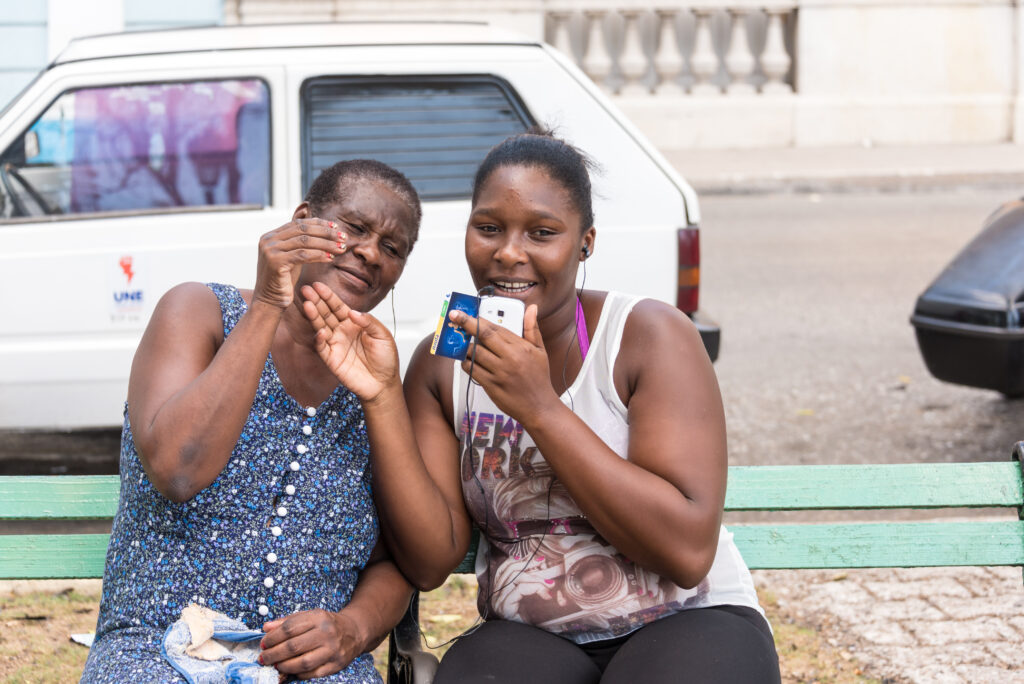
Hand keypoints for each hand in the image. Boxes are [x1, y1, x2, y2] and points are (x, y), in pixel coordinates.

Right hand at [253, 219, 346, 309]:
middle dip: (326, 232)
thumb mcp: (292, 256)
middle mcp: (268, 240)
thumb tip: (313, 219)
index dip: (318, 223)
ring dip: (326, 244)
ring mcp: (270, 250)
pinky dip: (319, 255)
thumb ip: (299, 240)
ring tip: (341, 248)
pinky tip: (330, 258)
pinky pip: (303, 255)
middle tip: (343, 237)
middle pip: (302, 230)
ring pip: (305, 241)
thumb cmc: (284, 280)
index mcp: (271, 236)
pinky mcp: (276, 262)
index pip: (298, 223)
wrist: (269, 301)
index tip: (336, 227)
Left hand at [259, 609, 365, 679]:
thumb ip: (287, 621)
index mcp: (318, 618)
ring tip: (276, 665)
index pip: (289, 628)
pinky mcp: (336, 664)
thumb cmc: (327, 624)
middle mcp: (326, 633)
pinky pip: (312, 673)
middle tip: (264, 658)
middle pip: (294, 647)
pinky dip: (298, 674)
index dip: (272, 638)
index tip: (263, 644)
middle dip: (274, 654)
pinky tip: (291, 671)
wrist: (355, 631)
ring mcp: (332, 650)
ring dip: (284, 666)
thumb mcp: (309, 616)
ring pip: (302, 663)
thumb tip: (266, 628)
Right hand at [301, 281, 399, 401]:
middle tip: (306, 290)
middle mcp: (342, 332)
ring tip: (307, 304)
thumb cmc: (386, 359)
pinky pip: (322, 347)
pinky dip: (320, 339)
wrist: (384, 383)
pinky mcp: (332, 359)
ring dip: (314, 316)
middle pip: (326, 314)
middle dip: (316, 301)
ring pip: (321, 327)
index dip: (328, 296)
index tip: (318, 286)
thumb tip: (352, 312)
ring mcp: (336, 345)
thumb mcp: (383, 336)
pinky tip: (320, 331)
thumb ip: (369, 322)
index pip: (338, 307)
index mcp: (354, 323)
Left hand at [451, 304, 558, 421]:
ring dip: (465, 346)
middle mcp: (510, 358)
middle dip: (465, 325)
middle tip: (454, 317)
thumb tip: (531, 308)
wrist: (539, 407)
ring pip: (474, 353)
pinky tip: (467, 360)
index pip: (494, 328)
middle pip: (483, 337)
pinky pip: (472, 370)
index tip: (464, 313)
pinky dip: (466, 363)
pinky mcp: (492, 386)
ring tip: (461, 342)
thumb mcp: (540, 350)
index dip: (477, 319)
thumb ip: (532, 328)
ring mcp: (499, 373)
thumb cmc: (539, 378)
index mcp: (521, 347)